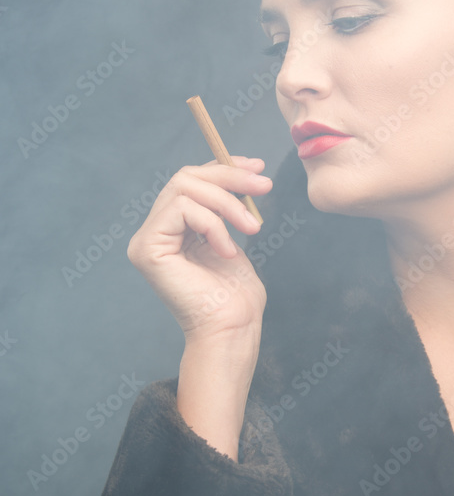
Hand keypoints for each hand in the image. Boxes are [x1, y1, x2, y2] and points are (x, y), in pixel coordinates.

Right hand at [126, 157, 272, 341]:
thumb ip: (224, 204)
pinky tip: (228, 250)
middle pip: (185, 178)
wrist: (231, 329)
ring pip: (184, 188)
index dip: (224, 169)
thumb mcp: (233, 235)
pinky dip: (213, 223)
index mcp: (171, 229)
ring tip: (252, 229)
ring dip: (227, 203)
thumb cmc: (235, 295)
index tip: (258, 168)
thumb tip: (241, 166)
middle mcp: (153, 232)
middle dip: (229, 178)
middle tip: (265, 187)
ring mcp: (146, 240)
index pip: (190, 180)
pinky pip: (181, 209)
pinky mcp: (147, 249)